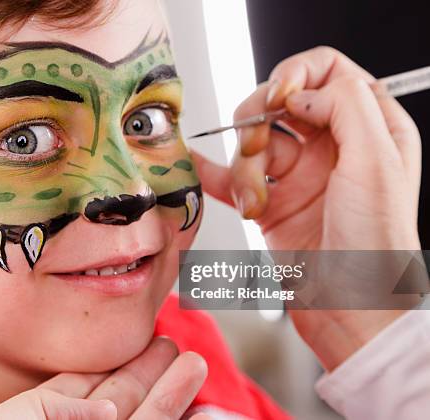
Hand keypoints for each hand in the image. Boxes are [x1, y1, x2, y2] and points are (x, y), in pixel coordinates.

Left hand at [0, 337, 208, 418]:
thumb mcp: (18, 419)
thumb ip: (58, 405)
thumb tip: (107, 407)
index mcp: (49, 417)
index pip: (92, 388)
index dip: (123, 367)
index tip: (151, 344)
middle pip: (124, 401)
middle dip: (152, 374)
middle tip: (178, 346)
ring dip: (171, 397)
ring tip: (193, 364)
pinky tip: (200, 414)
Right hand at [193, 46, 421, 369]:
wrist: (352, 309)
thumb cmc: (378, 246)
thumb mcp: (378, 163)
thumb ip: (346, 107)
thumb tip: (301, 92)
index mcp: (369, 127)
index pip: (326, 71)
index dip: (296, 76)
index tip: (280, 101)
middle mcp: (332, 147)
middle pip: (279, 103)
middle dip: (258, 121)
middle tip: (255, 146)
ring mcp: (299, 176)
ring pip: (253, 143)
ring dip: (243, 166)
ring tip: (252, 199)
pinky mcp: (272, 204)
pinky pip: (234, 178)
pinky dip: (213, 173)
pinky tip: (196, 168)